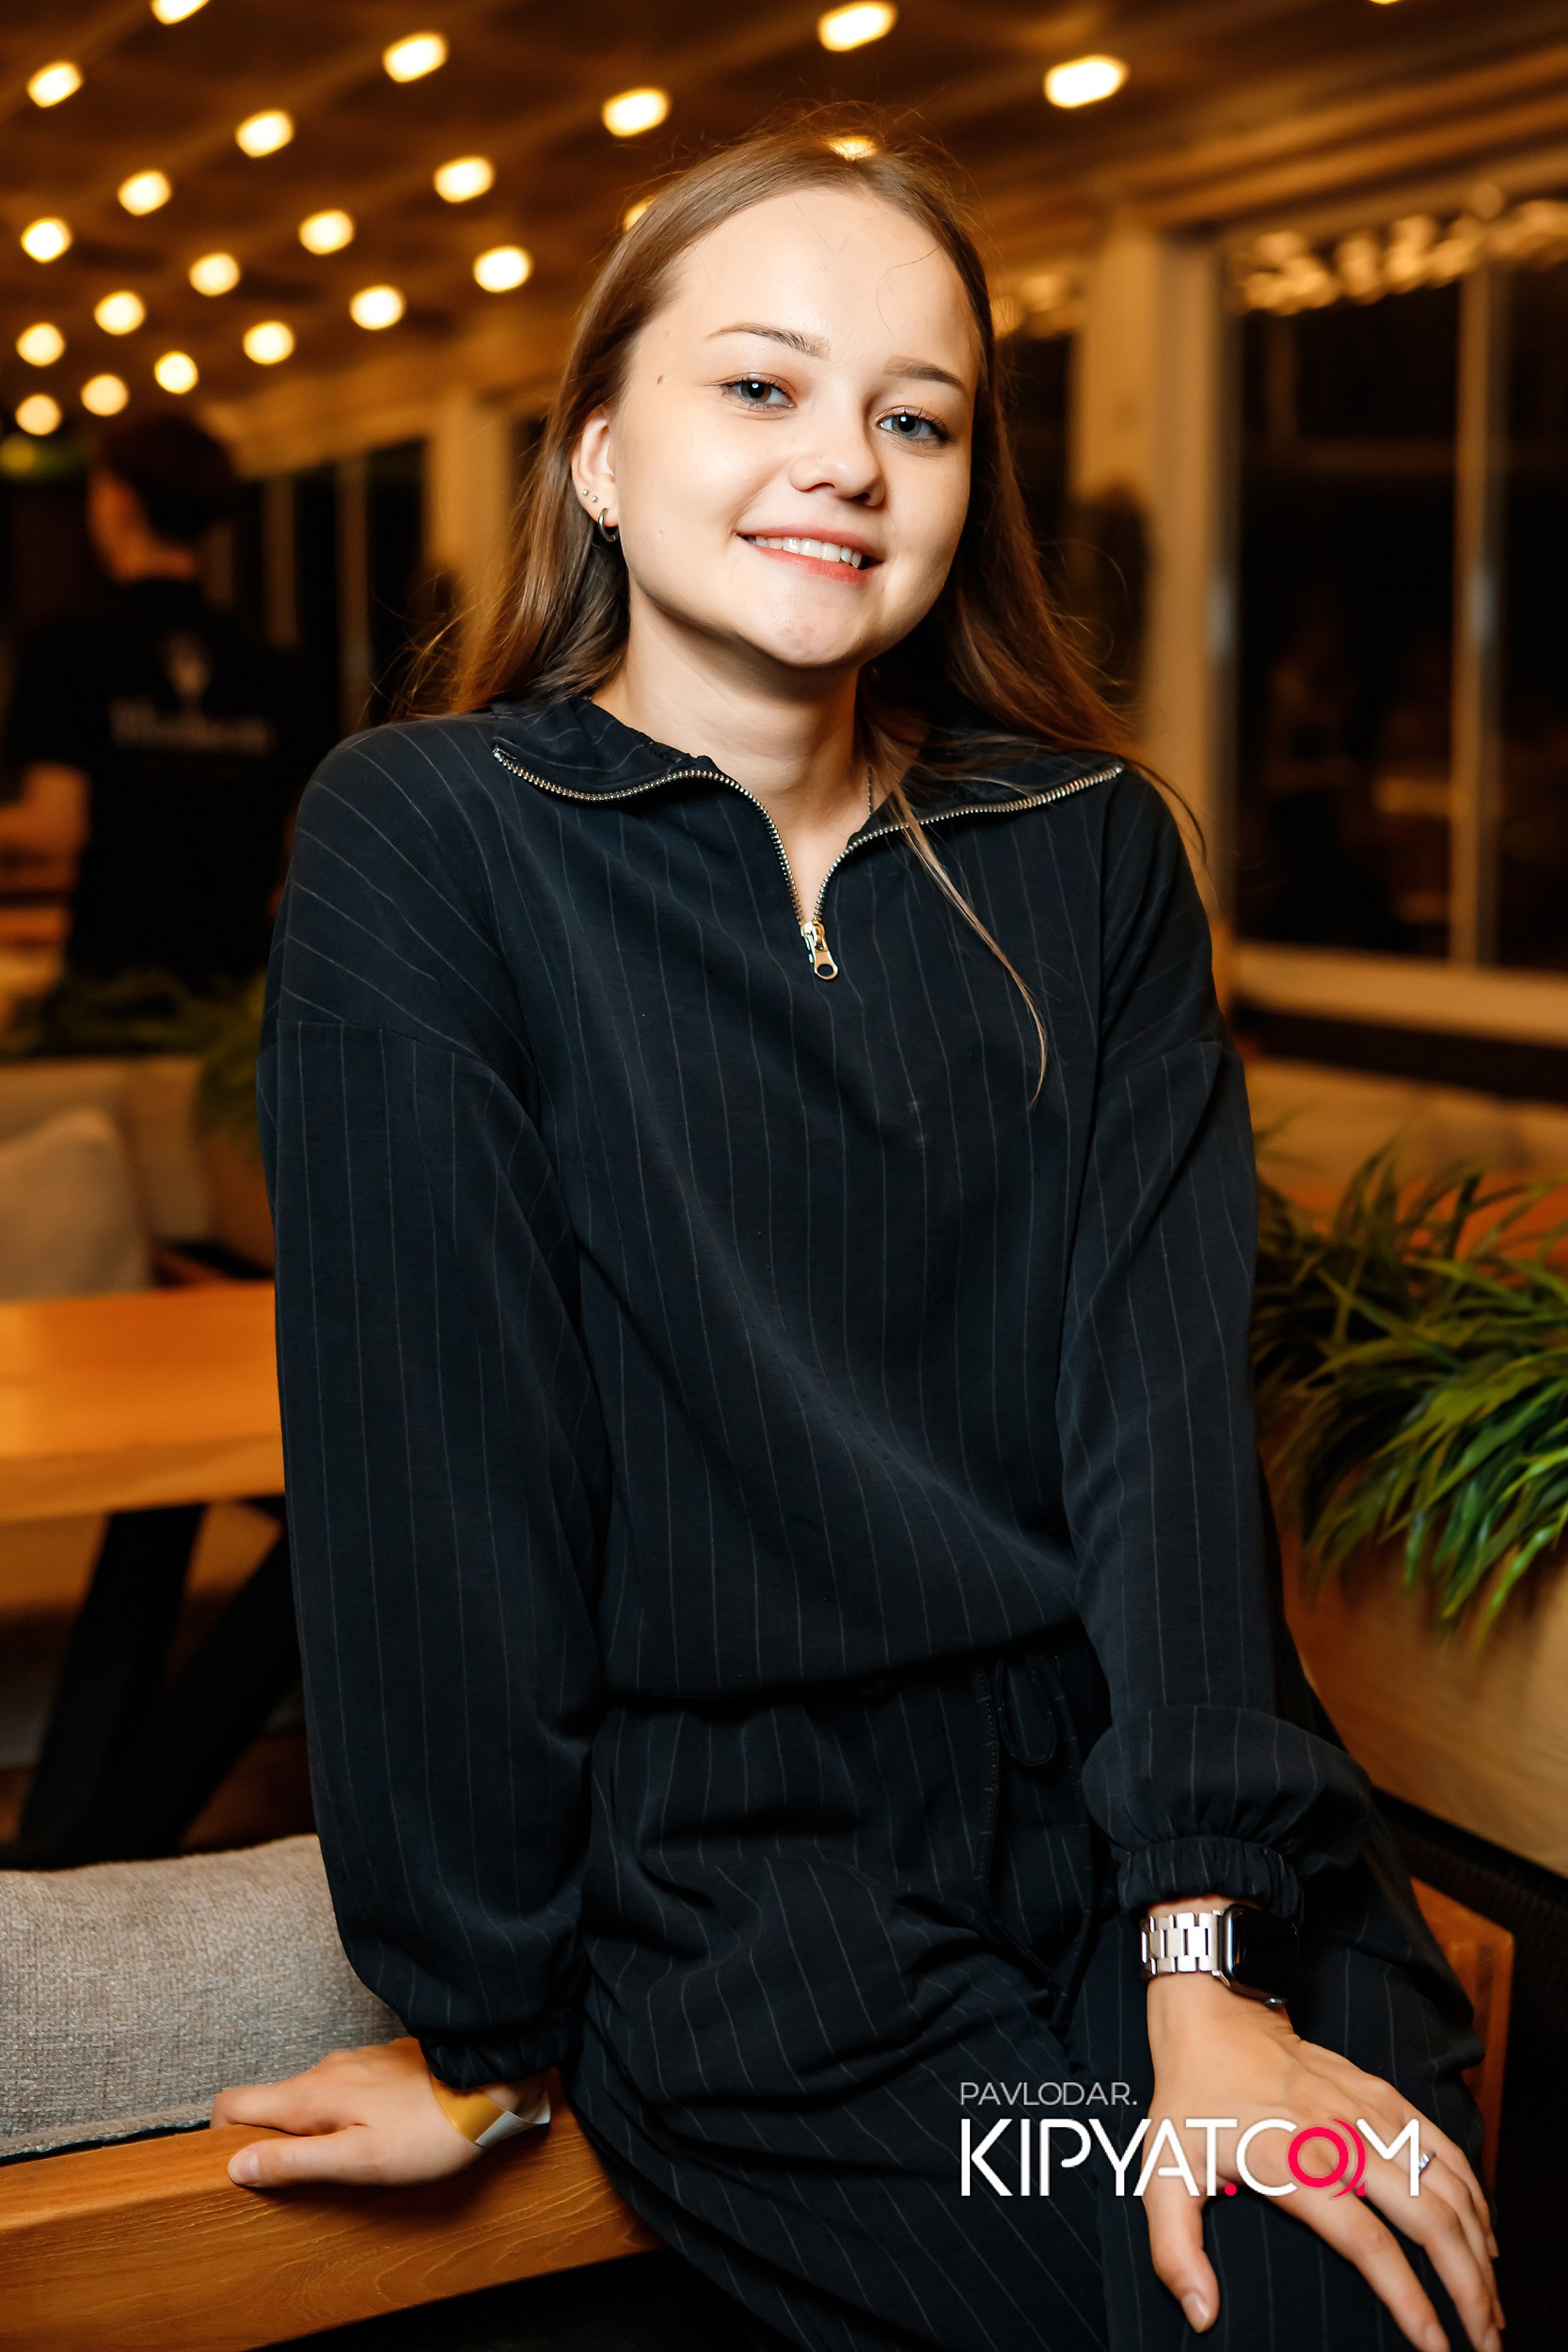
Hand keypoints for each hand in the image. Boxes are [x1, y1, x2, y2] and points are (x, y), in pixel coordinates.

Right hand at [211, 2034, 545, 2189]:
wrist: (491, 2082)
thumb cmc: (428, 2131)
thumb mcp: (359, 2160)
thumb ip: (297, 2163)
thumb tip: (238, 2166)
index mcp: (310, 2095)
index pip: (232, 2103)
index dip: (220, 2137)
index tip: (237, 2169)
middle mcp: (325, 2069)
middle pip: (269, 2102)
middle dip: (269, 2139)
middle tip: (299, 2179)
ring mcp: (355, 2062)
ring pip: (309, 2096)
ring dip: (311, 2128)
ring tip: (344, 2160)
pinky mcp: (381, 2063)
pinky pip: (342, 2089)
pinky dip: (342, 2113)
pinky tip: (375, 2134)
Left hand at [1143, 1962, 1501, 2351]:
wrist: (1214, 2013)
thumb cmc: (1190, 2097)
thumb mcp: (1161, 2171)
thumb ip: (1175, 2250)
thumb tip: (1201, 2313)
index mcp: (1293, 2164)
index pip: (1367, 2240)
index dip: (1407, 2297)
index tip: (1435, 2345)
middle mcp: (1342, 2138)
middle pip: (1428, 2219)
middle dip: (1468, 2286)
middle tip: (1486, 2342)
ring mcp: (1370, 2113)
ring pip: (1446, 2187)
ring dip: (1479, 2249)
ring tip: (1492, 2305)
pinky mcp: (1383, 2096)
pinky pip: (1445, 2147)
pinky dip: (1475, 2194)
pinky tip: (1485, 2236)